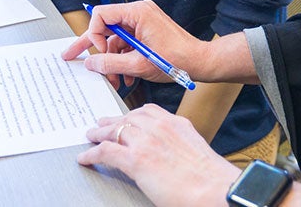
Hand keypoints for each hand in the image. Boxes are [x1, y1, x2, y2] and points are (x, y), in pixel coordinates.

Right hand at [62, 0, 208, 84]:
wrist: (201, 62)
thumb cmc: (178, 59)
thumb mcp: (139, 65)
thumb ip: (111, 64)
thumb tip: (91, 63)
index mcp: (137, 13)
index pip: (101, 15)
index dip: (94, 35)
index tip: (99, 54)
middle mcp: (138, 13)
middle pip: (105, 27)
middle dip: (93, 47)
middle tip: (71, 55)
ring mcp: (142, 22)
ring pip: (115, 40)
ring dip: (112, 61)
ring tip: (115, 80)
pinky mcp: (146, 32)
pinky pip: (126, 44)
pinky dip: (123, 60)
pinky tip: (127, 77)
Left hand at [78, 104, 239, 206]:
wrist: (214, 189)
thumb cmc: (209, 177)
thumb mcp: (194, 149)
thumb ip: (178, 144)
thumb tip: (169, 152)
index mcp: (176, 123)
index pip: (148, 111)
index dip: (131, 114)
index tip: (125, 117)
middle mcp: (160, 127)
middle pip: (128, 118)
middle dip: (112, 121)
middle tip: (102, 124)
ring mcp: (146, 141)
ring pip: (114, 131)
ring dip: (99, 134)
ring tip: (91, 137)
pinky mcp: (136, 159)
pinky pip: (106, 152)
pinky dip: (93, 154)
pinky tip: (86, 158)